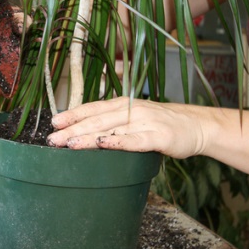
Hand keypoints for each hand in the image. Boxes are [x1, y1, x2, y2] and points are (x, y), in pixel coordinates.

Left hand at [47, 97, 207, 158]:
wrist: (195, 125)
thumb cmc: (159, 123)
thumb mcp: (134, 116)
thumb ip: (113, 120)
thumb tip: (86, 129)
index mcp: (122, 104)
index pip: (93, 108)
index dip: (73, 114)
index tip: (54, 122)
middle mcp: (130, 109)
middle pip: (96, 119)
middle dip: (72, 129)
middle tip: (53, 139)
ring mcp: (144, 121)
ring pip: (111, 128)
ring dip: (88, 136)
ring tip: (69, 143)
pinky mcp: (158, 136)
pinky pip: (135, 140)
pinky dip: (118, 141)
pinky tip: (103, 144)